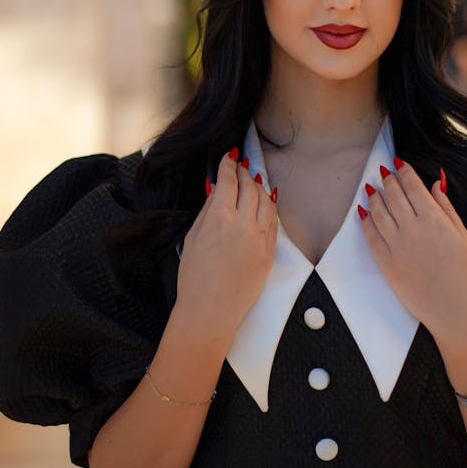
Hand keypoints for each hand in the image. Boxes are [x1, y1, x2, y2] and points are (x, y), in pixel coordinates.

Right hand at [174, 150, 277, 339]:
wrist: (210, 310)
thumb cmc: (194, 277)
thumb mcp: (193, 237)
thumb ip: (208, 210)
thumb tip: (217, 187)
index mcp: (220, 218)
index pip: (229, 182)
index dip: (228, 166)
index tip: (228, 158)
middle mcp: (244, 224)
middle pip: (250, 188)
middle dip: (244, 173)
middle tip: (240, 165)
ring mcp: (260, 238)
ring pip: (266, 202)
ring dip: (259, 187)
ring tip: (253, 180)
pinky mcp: (270, 252)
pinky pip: (273, 221)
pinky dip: (270, 206)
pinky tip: (266, 200)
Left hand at [359, 160, 466, 370]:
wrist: (457, 310)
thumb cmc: (466, 275)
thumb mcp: (463, 236)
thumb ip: (446, 208)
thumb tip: (436, 183)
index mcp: (434, 220)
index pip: (413, 187)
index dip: (404, 172)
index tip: (398, 163)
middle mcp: (413, 229)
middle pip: (393, 196)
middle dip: (387, 181)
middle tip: (384, 173)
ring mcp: (397, 247)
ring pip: (379, 213)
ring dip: (374, 198)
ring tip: (372, 189)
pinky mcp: (386, 264)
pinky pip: (371, 238)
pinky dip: (365, 222)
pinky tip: (363, 213)